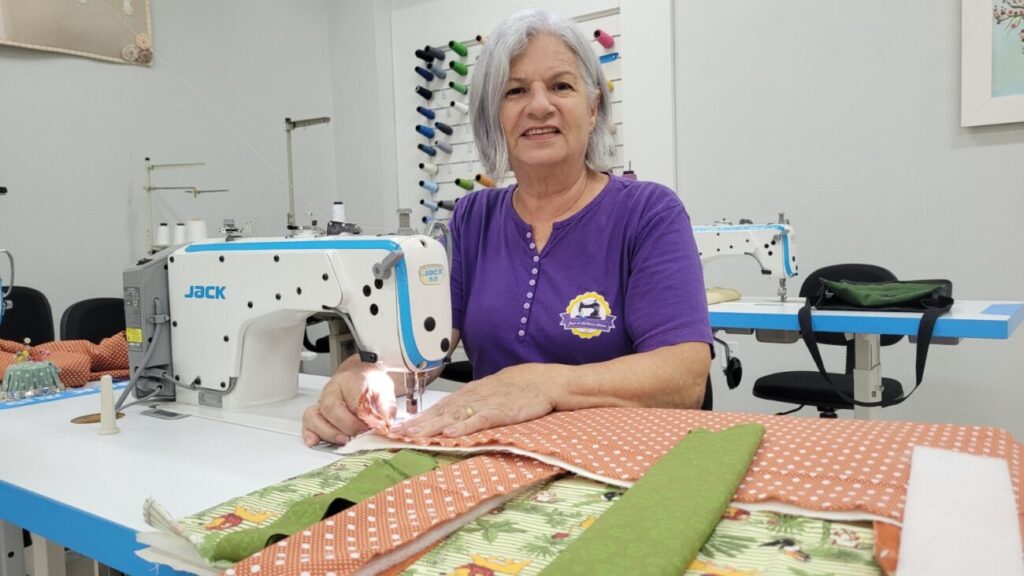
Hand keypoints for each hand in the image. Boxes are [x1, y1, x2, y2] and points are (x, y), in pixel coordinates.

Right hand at [301, 358, 396, 446]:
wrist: (360, 375)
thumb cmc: (370, 383)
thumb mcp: (385, 391)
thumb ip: (386, 409)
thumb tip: (386, 426)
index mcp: (351, 380)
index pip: (353, 399)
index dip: (363, 417)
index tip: (373, 428)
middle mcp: (332, 390)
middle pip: (331, 408)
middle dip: (346, 426)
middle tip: (360, 436)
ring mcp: (321, 401)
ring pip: (314, 416)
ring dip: (328, 432)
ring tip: (343, 440)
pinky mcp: (316, 413)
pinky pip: (307, 423)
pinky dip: (309, 434)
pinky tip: (316, 442)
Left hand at [391, 363, 554, 437]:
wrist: (545, 380)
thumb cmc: (520, 388)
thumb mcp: (492, 393)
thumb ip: (473, 404)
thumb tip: (454, 417)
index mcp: (470, 393)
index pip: (438, 407)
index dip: (418, 418)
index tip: (398, 428)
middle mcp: (473, 397)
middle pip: (440, 412)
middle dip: (416, 424)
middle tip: (395, 434)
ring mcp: (485, 404)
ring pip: (453, 416)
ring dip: (431, 427)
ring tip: (412, 436)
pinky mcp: (500, 412)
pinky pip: (478, 420)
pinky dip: (462, 427)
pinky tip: (448, 434)